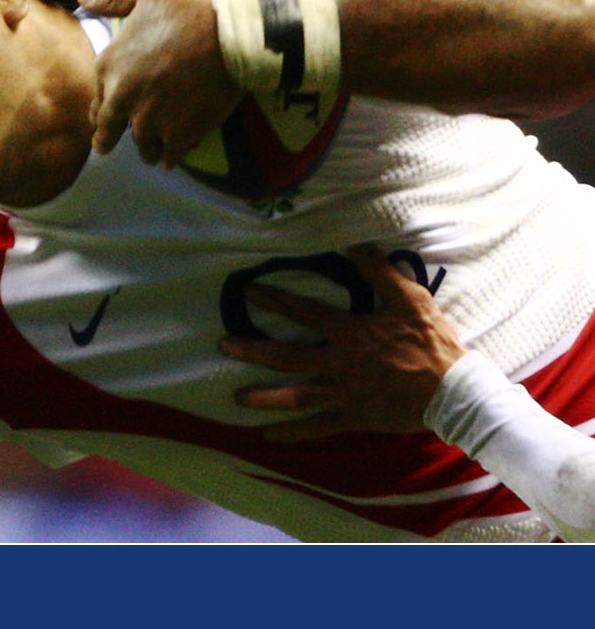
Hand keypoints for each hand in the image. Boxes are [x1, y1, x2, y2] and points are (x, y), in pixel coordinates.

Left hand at [77, 0, 241, 167]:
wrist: (231, 37)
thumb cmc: (189, 10)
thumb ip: (112, 1)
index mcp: (109, 67)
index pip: (97, 101)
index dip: (102, 110)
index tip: (105, 117)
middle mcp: (123, 99)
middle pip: (109, 130)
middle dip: (109, 138)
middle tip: (107, 147)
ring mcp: (150, 121)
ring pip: (141, 145)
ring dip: (145, 146)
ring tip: (150, 150)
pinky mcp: (178, 136)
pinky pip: (169, 156)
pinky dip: (169, 156)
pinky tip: (171, 157)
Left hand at [218, 245, 467, 441]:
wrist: (455, 391)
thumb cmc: (433, 344)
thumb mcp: (410, 300)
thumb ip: (381, 272)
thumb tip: (355, 244)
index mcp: (349, 332)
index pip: (303, 312)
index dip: (275, 299)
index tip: (248, 291)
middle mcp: (339, 362)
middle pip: (287, 355)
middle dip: (253, 349)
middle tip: (223, 345)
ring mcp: (344, 392)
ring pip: (296, 395)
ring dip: (265, 396)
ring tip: (237, 398)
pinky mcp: (354, 416)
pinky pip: (319, 426)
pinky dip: (295, 433)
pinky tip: (270, 436)